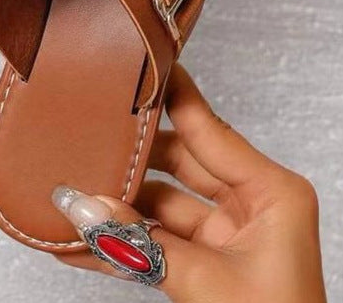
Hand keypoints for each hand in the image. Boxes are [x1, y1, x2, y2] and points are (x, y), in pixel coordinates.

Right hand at [52, 64, 325, 302]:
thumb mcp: (210, 282)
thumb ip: (140, 245)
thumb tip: (82, 209)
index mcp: (271, 192)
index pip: (209, 128)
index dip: (172, 95)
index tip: (141, 62)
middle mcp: (248, 205)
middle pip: (175, 162)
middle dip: (128, 157)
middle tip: (86, 134)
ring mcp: (224, 235)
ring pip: (157, 204)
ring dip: (115, 205)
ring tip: (71, 193)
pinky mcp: (203, 264)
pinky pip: (153, 243)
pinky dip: (119, 244)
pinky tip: (78, 240)